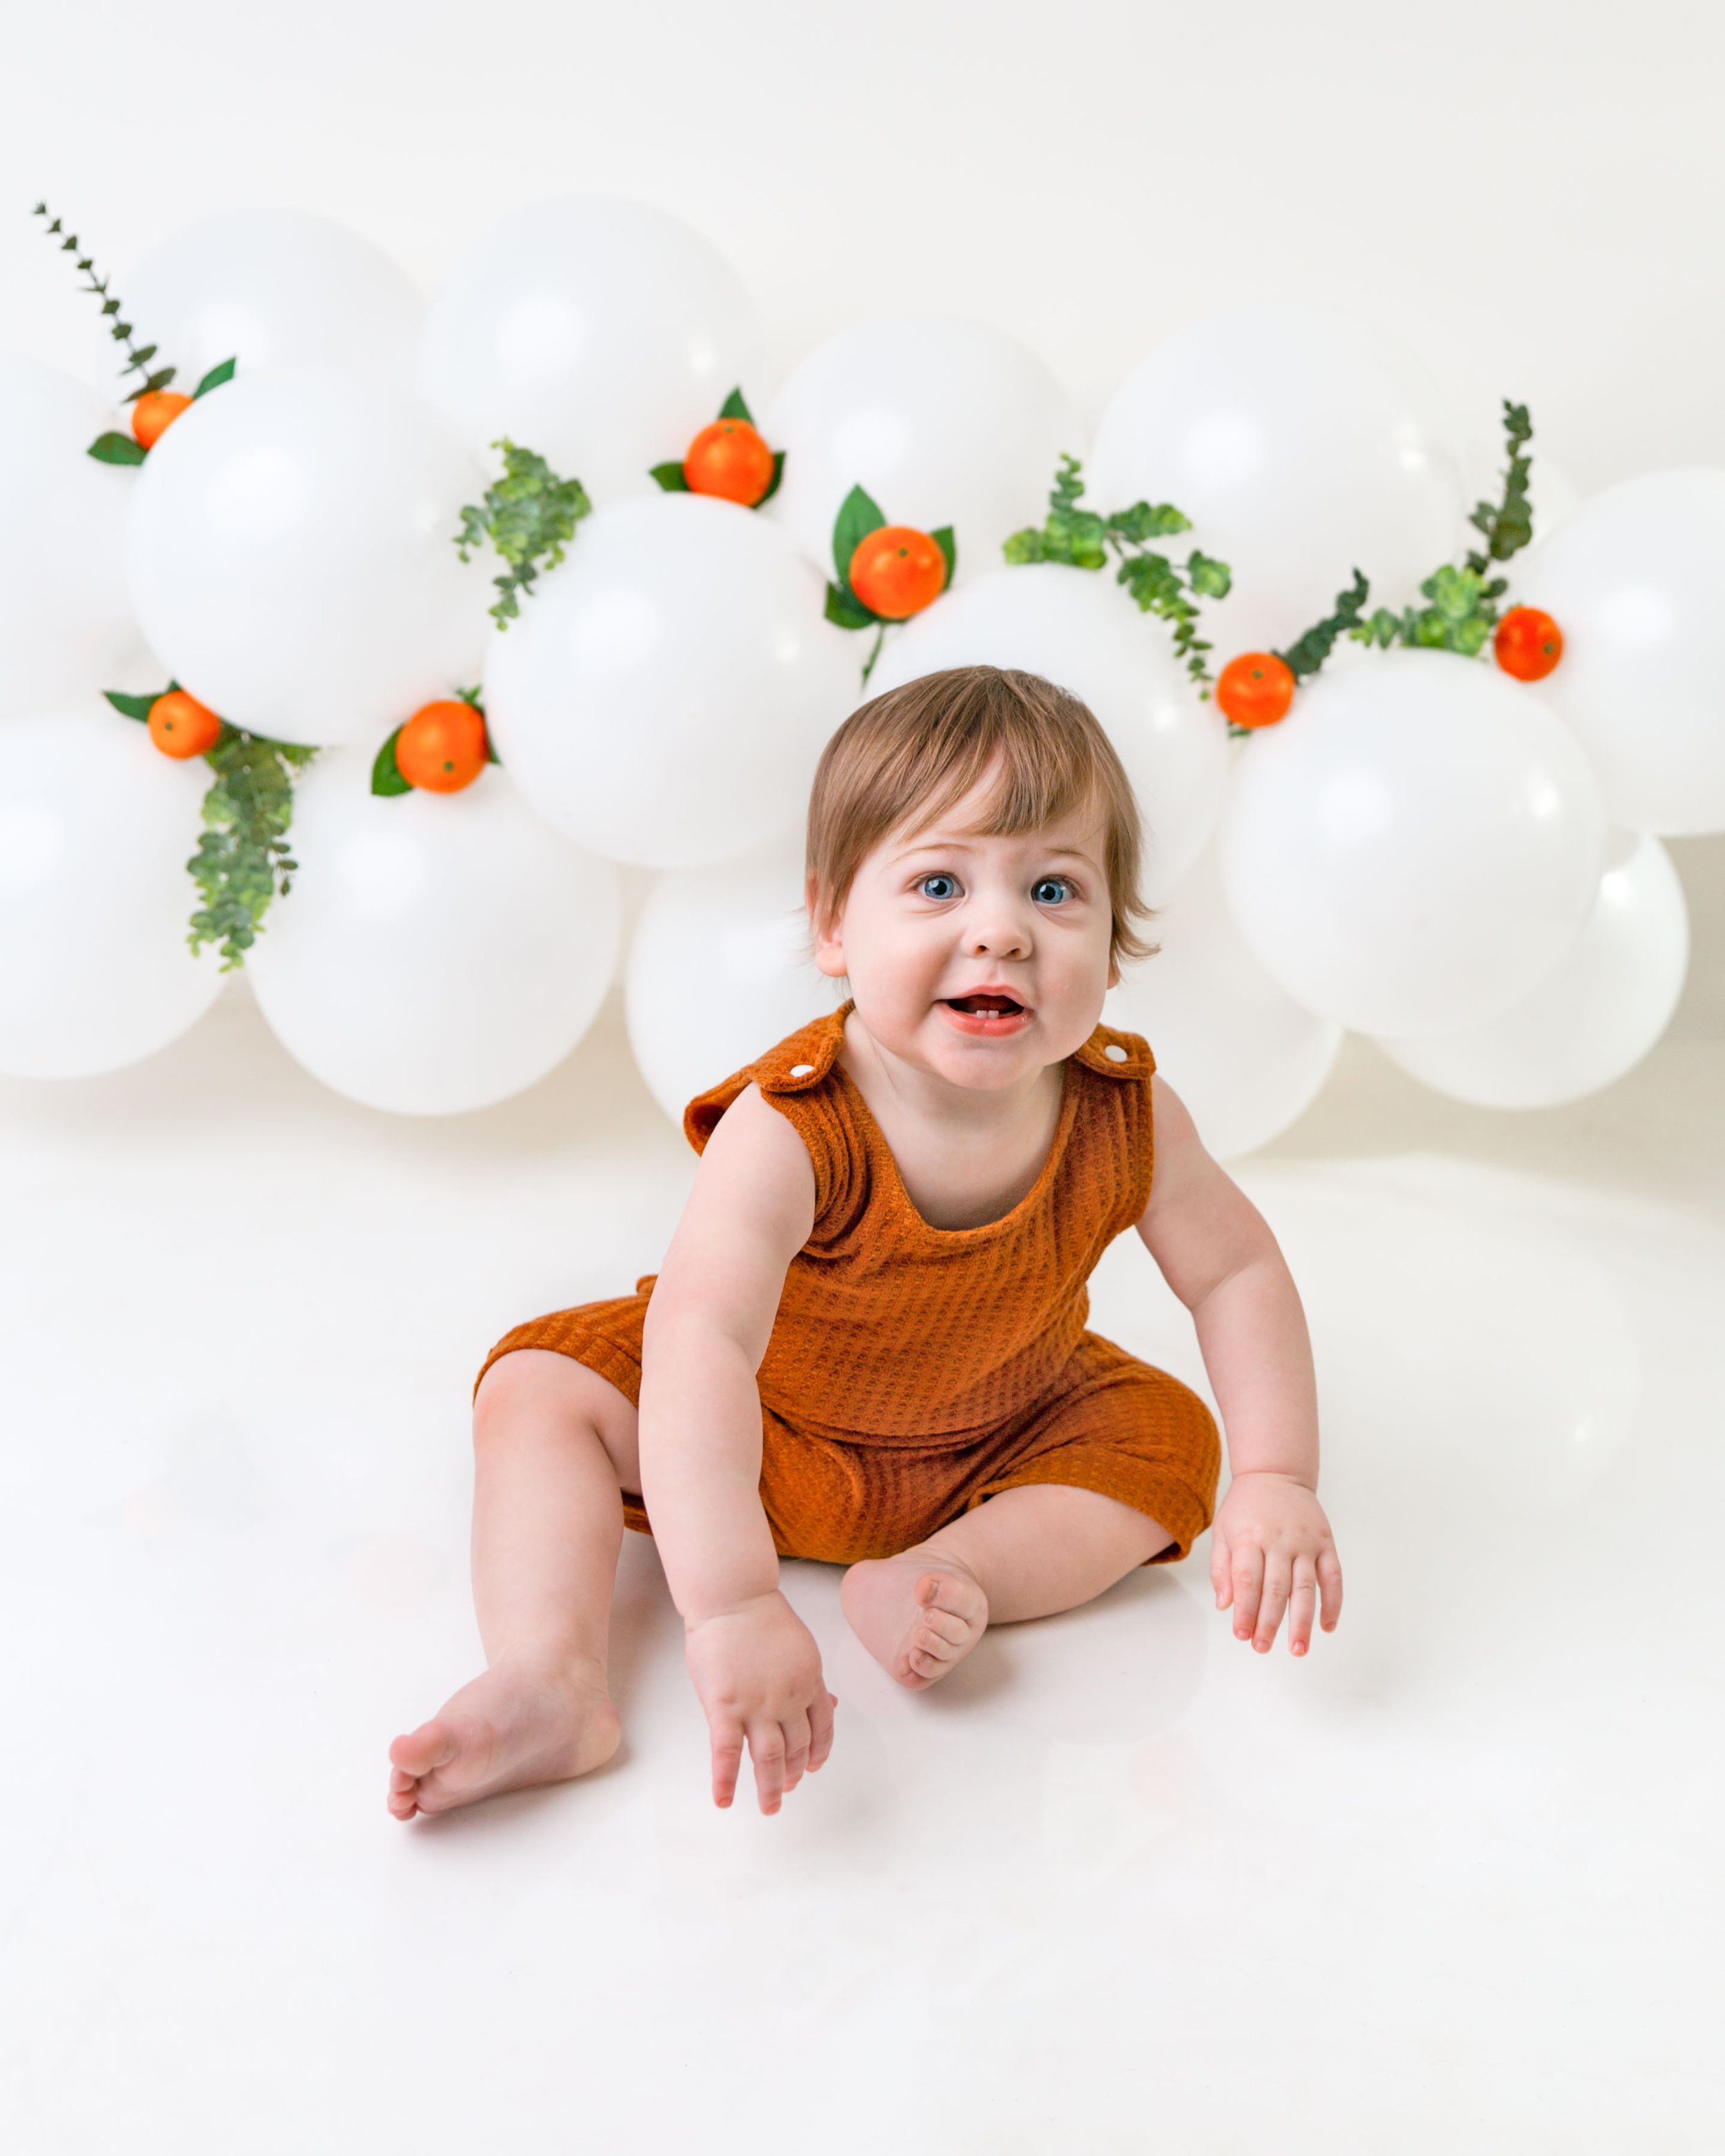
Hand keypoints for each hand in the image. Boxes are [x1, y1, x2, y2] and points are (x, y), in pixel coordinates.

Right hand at [683, 1590, 836, 1813]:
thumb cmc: (762, 1618)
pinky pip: (727, 1752)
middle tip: (787, 1791)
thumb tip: (832, 1703)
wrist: (733, 1598)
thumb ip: (812, 1680)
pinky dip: (726, 1781)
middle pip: (796, 1747)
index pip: (821, 1728)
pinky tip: (724, 1800)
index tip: (812, 1768)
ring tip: (770, 1807)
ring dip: (771, 1787)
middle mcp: (788, 1699)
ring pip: (768, 1757)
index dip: (818, 1752)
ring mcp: (757, 1705)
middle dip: (793, 1773)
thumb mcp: (801, 1648)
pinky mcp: (725, 1707)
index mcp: (809, 1682)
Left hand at [1211, 1470, 1341, 1655]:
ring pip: (1305, 1588)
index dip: (1245, 1610)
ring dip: (1302, 1621)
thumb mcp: (1223, 1530)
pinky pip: (1333, 1577)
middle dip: (1269, 1622)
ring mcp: (1305, 1542)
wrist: (1276, 1473)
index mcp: (1250, 1537)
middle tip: (1263, 1648)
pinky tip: (1327, 1626)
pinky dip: (1333, 1603)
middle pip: (1275, 1589)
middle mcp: (1279, 1541)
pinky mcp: (1325, 1543)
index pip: (1247, 1580)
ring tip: (1298, 1649)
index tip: (1242, 1634)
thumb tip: (1225, 1605)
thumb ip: (1222, 1568)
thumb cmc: (1245, 1507)